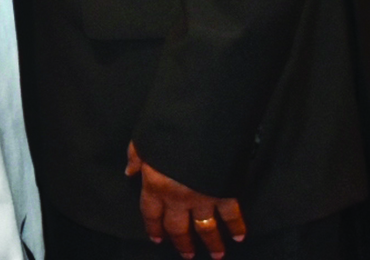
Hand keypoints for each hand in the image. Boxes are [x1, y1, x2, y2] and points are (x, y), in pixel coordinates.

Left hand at [126, 142, 246, 259]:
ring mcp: (202, 198)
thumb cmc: (167, 130)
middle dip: (183, 243)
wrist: (198, 124)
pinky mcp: (224, 193)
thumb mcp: (144, 140)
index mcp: (155, 185)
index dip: (153, 227)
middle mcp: (177, 198)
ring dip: (212, 244)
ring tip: (216, 255)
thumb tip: (130, 171)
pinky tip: (239, 236)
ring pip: (205, 228)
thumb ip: (136, 157)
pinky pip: (231, 215)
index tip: (157, 238)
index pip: (151, 214)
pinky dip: (237, 226)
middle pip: (178, 228)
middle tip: (187, 255)